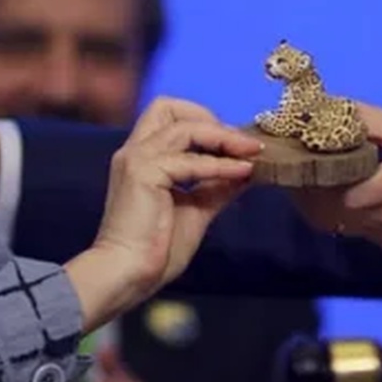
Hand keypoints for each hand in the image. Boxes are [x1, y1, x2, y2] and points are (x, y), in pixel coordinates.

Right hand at [95, 96, 262, 295]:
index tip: (237, 145)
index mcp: (142, 159)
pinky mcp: (144, 172)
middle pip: (168, 106)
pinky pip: (191, 159)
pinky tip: (243, 171)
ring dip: (223, 137)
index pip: (169, 118)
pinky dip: (221, 164)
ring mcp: (137, 159)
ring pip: (184, 126)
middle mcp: (135, 151)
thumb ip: (216, 186)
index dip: (205, 124)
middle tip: (241, 142)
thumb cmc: (156, 249)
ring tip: (252, 152)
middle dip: (209, 118)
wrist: (129, 274)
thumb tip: (246, 170)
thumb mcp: (196, 210)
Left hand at [294, 103, 381, 257]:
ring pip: (332, 222)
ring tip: (307, 171)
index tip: (285, 149)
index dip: (299, 170)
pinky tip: (335, 187)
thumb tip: (325, 107)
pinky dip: (335, 208)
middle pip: (320, 210)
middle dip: (299, 186)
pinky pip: (351, 227)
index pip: (324, 187)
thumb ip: (368, 121)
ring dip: (313, 199)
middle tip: (290, 160)